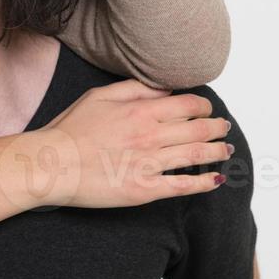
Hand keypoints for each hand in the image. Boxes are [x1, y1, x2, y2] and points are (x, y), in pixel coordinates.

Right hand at [29, 80, 233, 207]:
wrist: (51, 165)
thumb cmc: (70, 129)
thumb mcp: (100, 96)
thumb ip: (135, 88)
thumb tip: (164, 89)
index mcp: (141, 111)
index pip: (188, 105)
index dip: (204, 107)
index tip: (208, 110)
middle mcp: (150, 136)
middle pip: (198, 129)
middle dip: (217, 127)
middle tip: (224, 127)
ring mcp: (149, 164)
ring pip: (196, 155)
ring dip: (218, 151)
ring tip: (227, 149)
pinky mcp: (144, 189)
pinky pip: (182, 186)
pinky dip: (203, 183)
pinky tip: (215, 180)